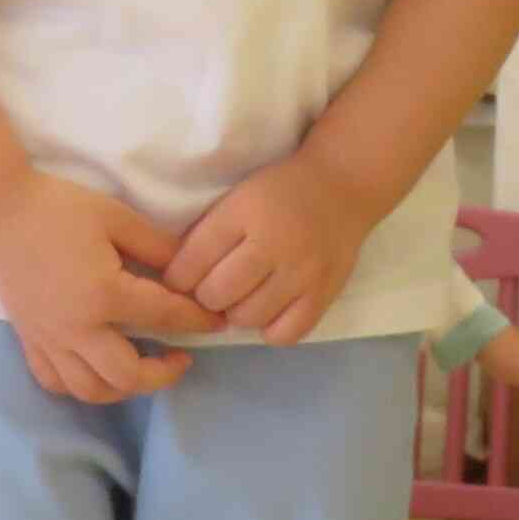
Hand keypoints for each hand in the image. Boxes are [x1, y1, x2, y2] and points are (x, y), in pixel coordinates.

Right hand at [0, 172, 213, 403]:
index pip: (164, 317)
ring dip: (124, 389)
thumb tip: (190, 270)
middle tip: (180, 358)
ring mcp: (49, 339)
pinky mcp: (29, 339)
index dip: (197, 321)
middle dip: (163, 375)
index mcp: (104, 294)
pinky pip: (55, 381)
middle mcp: (77, 327)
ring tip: (141, 369)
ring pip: (90, 390)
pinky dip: (81, 385)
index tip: (217, 323)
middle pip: (128, 375)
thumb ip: (157, 247)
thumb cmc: (58, 208)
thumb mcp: (117, 217)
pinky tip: (97, 370)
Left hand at [169, 152, 377, 348]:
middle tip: (216, 287)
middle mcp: (273, 244)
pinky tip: (270, 310)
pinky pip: (285, 334)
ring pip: (247, 318)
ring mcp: (302, 272)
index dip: (178, 278)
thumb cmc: (280, 191)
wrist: (342, 185)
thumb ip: (207, 235)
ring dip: (237, 312)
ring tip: (244, 296)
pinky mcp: (324, 294)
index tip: (182, 279)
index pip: (192, 261)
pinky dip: (270, 328)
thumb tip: (176, 280)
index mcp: (243, 213)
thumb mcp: (236, 198)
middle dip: (207, 296)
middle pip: (216, 295)